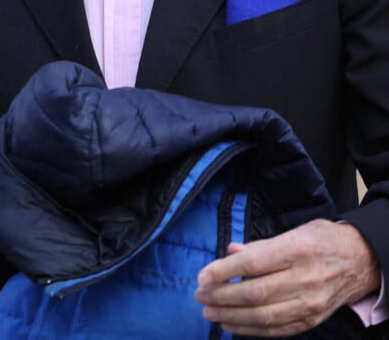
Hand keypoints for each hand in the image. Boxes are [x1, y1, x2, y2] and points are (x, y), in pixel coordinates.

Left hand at [195, 218, 380, 335]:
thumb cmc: (322, 240)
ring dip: (231, 315)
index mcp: (297, 249)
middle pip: (256, 293)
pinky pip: (276, 331)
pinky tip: (231, 324)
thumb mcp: (294, 230)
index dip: (224, 271)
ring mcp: (309, 304)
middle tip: (200, 295)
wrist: (361, 261)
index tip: (202, 276)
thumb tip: (231, 251)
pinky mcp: (311, 321)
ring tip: (209, 311)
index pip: (254, 263)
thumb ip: (261, 245)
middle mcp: (305, 278)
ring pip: (264, 316)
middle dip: (222, 296)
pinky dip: (250, 330)